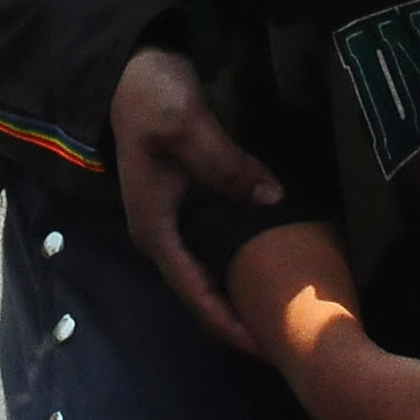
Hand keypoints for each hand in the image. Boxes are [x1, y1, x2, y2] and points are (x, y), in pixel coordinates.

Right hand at [109, 46, 284, 352]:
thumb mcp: (187, 126)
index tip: (264, 349)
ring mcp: (174, 223)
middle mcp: (161, 235)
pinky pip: (217, 253)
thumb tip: (271, 200)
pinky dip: (241, 271)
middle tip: (286, 345)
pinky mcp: (188, 208)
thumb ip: (226, 165)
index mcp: (155, 228)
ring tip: (283, 320)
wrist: (133, 70)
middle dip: (239, 323)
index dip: (228, 324)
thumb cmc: (152, 98)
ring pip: (209, 277)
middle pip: (201, 295)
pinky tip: (271, 274)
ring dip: (241, 300)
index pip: (194, 292)